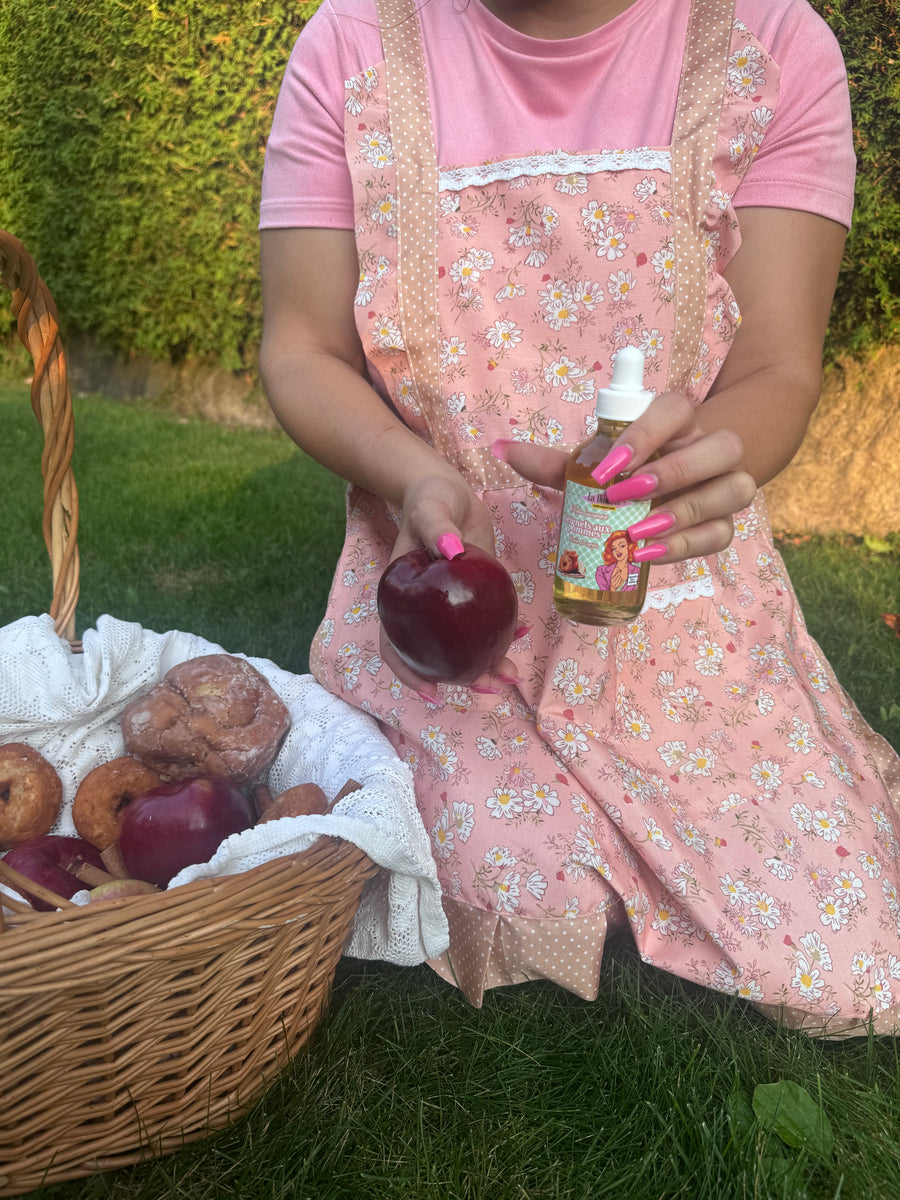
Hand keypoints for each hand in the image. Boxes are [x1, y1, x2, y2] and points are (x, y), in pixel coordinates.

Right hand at [380, 470, 520, 697]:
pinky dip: (503, 632)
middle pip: (435, 654)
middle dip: (460, 677)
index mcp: (402, 597)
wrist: (451, 490)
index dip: (409, 671)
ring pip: (464, 645)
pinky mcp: (474, 595)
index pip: (395, 643)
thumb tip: (452, 550)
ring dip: (486, 663)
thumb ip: (437, 528)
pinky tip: (523, 633)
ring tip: (510, 675)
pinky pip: (486, 622)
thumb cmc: (429, 498)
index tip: (433, 691)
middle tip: (489, 685)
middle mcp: (424, 609)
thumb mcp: (429, 508)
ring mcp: (450, 606)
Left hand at [493, 392, 756, 563]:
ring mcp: (725, 486)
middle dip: (674, 472)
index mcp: (677, 422)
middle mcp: (710, 448)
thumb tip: (502, 449)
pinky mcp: (723, 523)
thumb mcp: (589, 466)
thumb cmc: (623, 472)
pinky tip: (647, 556)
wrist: (659, 493)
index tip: (608, 466)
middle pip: (723, 447)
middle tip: (624, 497)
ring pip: (734, 489)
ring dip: (687, 511)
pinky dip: (687, 546)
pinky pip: (722, 534)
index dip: (647, 433)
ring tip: (638, 532)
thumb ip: (553, 462)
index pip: (677, 409)